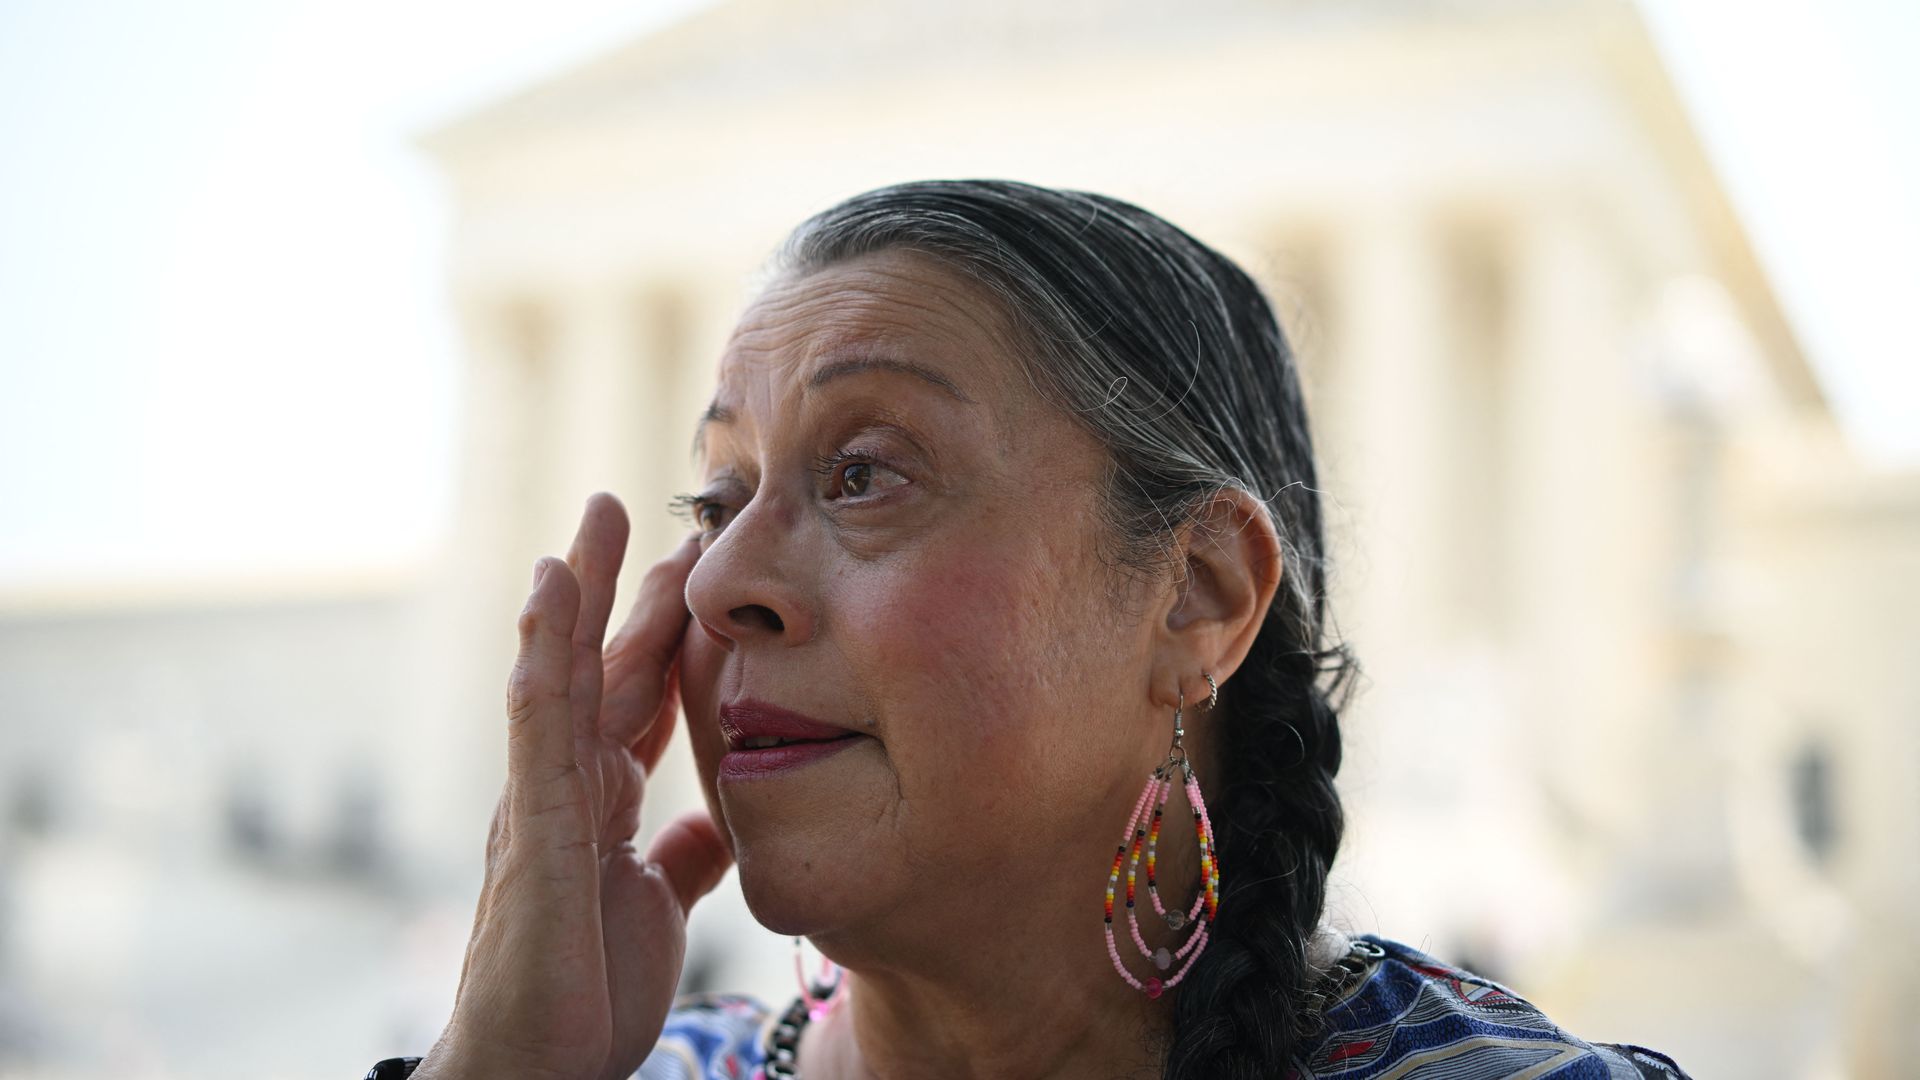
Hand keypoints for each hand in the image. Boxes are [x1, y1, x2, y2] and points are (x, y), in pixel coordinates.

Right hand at [416, 494, 732, 1079]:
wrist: (544, 1063)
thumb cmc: (585, 989)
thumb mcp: (658, 904)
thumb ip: (680, 853)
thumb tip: (711, 820)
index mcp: (602, 798)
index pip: (635, 692)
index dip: (661, 628)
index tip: (692, 562)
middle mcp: (568, 782)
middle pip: (598, 662)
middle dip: (618, 586)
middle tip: (636, 506)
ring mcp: (544, 794)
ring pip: (564, 669)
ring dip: (580, 590)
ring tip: (597, 518)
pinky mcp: (532, 818)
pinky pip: (538, 716)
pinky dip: (545, 647)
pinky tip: (552, 590)